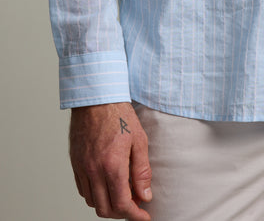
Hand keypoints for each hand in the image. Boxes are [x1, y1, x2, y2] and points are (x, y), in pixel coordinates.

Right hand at [69, 102, 151, 219]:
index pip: (122, 204)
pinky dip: (95, 195)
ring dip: (108, 205)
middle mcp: (94, 170)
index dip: (135, 215)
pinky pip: (83, 190)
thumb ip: (142, 171)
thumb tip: (145, 195)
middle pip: (105, 209)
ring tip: (122, 194)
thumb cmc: (119, 115)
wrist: (96, 98)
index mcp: (112, 165)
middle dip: (122, 213)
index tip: (144, 216)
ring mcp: (82, 168)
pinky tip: (107, 185)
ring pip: (92, 202)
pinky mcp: (75, 164)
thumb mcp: (139, 141)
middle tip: (135, 206)